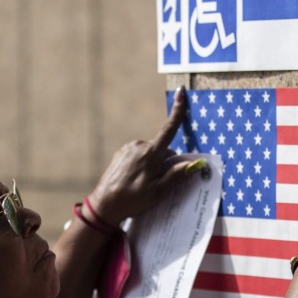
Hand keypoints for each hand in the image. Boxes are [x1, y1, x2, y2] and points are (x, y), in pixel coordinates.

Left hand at [87, 88, 200, 224]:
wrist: (104, 205)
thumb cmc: (133, 200)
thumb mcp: (159, 192)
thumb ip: (176, 175)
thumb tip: (193, 164)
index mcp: (150, 153)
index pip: (169, 129)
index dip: (177, 111)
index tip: (180, 93)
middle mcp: (139, 146)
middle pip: (163, 149)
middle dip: (166, 162)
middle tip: (159, 184)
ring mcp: (128, 149)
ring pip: (151, 153)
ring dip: (154, 164)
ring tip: (145, 185)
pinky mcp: (121, 154)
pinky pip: (139, 156)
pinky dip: (142, 165)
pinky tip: (136, 181)